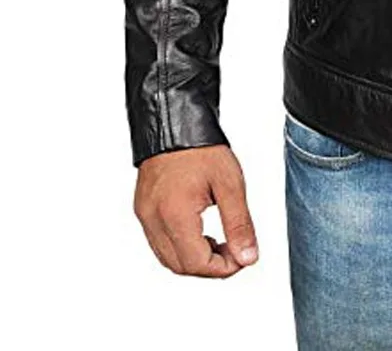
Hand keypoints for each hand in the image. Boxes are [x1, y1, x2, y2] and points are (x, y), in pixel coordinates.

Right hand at [133, 144, 258, 276]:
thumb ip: (239, 224)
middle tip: (234, 251)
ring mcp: (145, 215)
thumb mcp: (231, 184)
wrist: (176, 123)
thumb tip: (248, 258)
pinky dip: (181, 246)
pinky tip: (200, 232)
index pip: (196, 264)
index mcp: (174, 215)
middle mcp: (153, 220)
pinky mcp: (143, 209)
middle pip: (180, 266)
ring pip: (167, 258)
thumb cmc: (202, 149)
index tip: (242, 258)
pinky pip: (159, 242)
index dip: (223, 268)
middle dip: (210, 267)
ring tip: (219, 241)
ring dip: (195, 259)